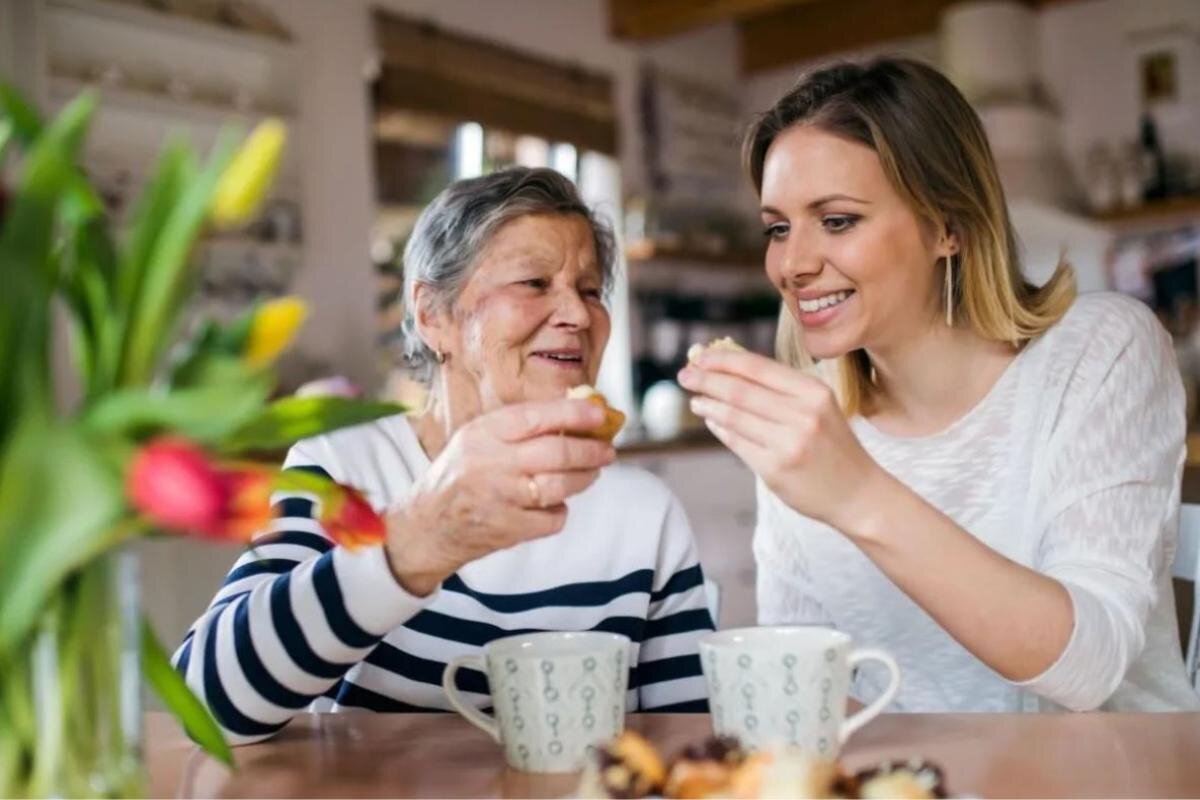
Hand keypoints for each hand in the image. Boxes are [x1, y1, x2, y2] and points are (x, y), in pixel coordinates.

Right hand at [384, 399, 615, 595]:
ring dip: (585, 478)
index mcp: (484, 433)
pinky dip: (560, 511)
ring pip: (561, 486)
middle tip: (607, 450)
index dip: (573, 413)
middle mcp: (491, 463)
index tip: (599, 413)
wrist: (428, 525)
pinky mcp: (508, 529)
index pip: (536, 417)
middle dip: (590, 451)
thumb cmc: (460, 474)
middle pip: (556, 453)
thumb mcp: (477, 438)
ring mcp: (501, 498)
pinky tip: (554, 504)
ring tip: (592, 472)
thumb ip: (519, 426)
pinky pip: (552, 518)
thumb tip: (574, 410)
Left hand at [678, 349, 885, 533]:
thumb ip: (779, 388)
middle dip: (706, 380)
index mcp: (813, 392)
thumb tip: (729, 366)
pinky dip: (719, 429)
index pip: (756, 367)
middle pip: (739, 390)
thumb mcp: (818, 406)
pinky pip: (736, 442)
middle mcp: (802, 415)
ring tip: (695, 400)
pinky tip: (712, 422)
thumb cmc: (832, 445)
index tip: (700, 356)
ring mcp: (788, 443)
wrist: (857, 493)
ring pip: (733, 417)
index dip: (722, 360)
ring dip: (708, 405)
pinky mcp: (775, 469)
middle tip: (685, 375)